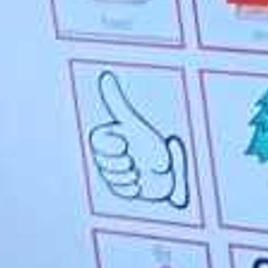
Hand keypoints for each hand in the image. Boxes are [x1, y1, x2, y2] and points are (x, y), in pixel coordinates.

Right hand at [86, 71, 191, 212]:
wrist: (170, 173)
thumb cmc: (153, 145)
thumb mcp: (134, 124)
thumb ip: (116, 101)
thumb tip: (104, 76)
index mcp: (110, 138)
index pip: (97, 142)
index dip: (110, 146)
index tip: (125, 145)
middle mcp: (109, 156)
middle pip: (102, 162)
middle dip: (121, 163)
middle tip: (135, 160)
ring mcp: (114, 173)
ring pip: (110, 177)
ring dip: (128, 176)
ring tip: (140, 171)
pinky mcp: (120, 190)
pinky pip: (119, 190)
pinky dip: (133, 188)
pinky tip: (141, 183)